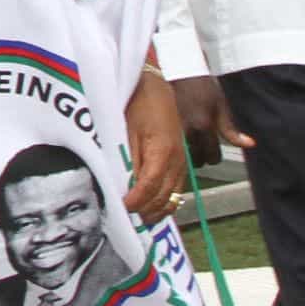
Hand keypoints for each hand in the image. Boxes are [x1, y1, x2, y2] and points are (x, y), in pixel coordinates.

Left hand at [121, 65, 182, 223]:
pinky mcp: (181, 162)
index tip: (122, 207)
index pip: (149, 186)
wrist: (154, 88)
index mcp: (162, 151)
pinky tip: (151, 206)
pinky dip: (164, 201)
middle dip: (145, 211)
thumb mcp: (127, 132)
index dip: (136, 201)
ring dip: (156, 210)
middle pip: (163, 197)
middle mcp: (177, 160)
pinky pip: (176, 189)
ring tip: (138, 217)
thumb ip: (128, 160)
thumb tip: (123, 186)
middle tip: (127, 218)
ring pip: (173, 197)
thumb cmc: (138, 105)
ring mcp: (181, 162)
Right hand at [171, 74, 252, 154]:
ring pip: (183, 156)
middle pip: (197, 160)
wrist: (181, 71)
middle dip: (201, 155)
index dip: (215, 155)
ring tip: (191, 140)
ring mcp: (173, 129)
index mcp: (203, 126)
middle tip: (202, 144)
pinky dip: (178, 145)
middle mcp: (187, 130)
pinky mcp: (163, 126)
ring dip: (189, 152)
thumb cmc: (202, 86)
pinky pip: (173, 145)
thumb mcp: (221, 107)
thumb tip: (249, 144)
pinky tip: (180, 136)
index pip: (212, 157)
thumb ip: (232, 130)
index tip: (213, 149)